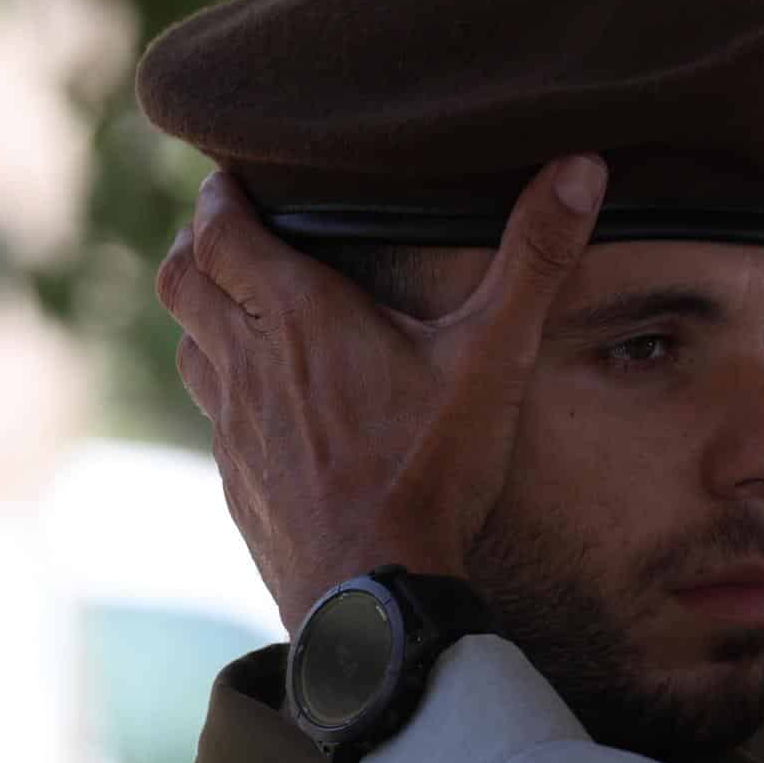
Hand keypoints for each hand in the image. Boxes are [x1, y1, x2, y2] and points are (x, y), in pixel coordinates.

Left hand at [157, 159, 607, 633]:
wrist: (375, 595)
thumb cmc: (431, 470)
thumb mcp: (495, 356)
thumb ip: (534, 258)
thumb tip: (580, 167)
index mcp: (298, 317)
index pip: (219, 232)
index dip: (217, 198)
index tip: (231, 177)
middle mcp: (249, 363)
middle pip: (184, 281)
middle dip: (196, 243)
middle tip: (224, 227)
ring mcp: (234, 427)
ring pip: (189, 346)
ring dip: (204, 314)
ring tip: (238, 302)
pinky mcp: (238, 481)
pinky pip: (213, 415)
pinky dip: (224, 385)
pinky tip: (265, 401)